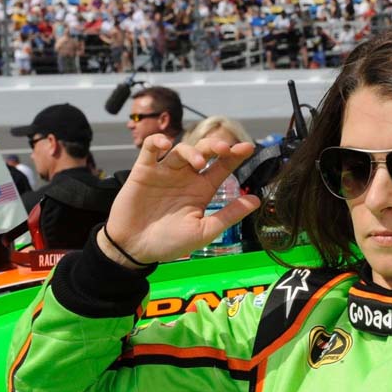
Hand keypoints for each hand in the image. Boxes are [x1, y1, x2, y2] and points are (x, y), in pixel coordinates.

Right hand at [98, 134, 260, 266]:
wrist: (135, 249)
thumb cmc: (170, 242)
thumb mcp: (204, 231)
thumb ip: (229, 215)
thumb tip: (257, 200)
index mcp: (202, 189)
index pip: (222, 167)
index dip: (235, 156)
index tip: (249, 147)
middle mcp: (185, 177)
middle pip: (204, 152)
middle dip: (216, 147)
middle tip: (225, 149)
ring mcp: (165, 172)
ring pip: (181, 150)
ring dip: (192, 150)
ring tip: (199, 162)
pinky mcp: (143, 171)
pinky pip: (150, 149)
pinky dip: (157, 142)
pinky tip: (166, 145)